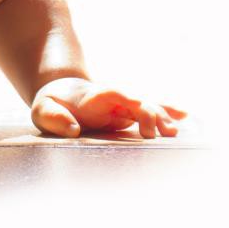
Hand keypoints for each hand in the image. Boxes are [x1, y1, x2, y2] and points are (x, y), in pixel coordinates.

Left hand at [31, 77, 187, 138]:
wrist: (62, 93)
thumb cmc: (51, 105)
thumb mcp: (43, 110)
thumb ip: (54, 118)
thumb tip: (73, 130)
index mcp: (92, 97)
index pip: (111, 94)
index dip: (126, 100)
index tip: (138, 110)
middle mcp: (112, 99)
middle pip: (135, 101)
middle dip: (150, 114)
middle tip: (162, 134)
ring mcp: (122, 106)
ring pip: (146, 107)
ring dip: (162, 117)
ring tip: (174, 132)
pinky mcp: (128, 113)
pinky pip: (150, 110)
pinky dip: (166, 111)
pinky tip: (185, 115)